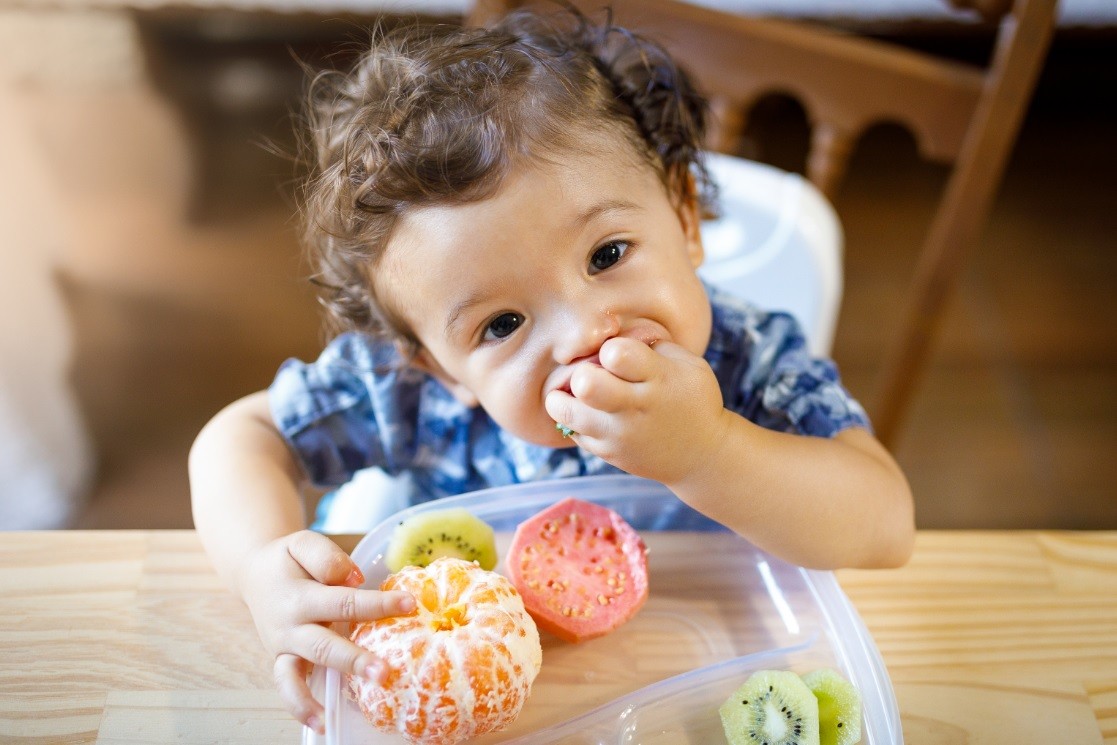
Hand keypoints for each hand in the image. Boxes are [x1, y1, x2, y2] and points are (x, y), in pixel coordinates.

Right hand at [236, 530, 414, 733]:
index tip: (409, 605)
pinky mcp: (283, 661)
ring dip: (322, 693)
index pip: (344, 601)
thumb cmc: (289, 561)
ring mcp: (284, 648)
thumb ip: (327, 558)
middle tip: (385, 671)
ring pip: (300, 673)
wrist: (255, 575)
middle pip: (324, 645)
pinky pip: (288, 686)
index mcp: (299, 595)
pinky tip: (321, 724)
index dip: (377, 604)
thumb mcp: (302, 543)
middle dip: (354, 659)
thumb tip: (354, 579)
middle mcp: (289, 626)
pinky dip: (300, 707)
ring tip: (341, 710)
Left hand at [545, 337, 730, 483]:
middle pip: (585, 384)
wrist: (703, 454)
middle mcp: (636, 407)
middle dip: (581, 372)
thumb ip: (652, 344)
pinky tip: (589, 412)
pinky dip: (574, 419)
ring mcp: (620, 434)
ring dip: (564, 397)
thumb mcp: (688, 364)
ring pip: (567, 411)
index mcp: (659, 378)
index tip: (617, 356)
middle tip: (590, 375)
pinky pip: (572, 432)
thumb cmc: (692, 398)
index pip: (616, 353)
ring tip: (577, 393)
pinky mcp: (608, 453)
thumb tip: (613, 329)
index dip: (611, 348)